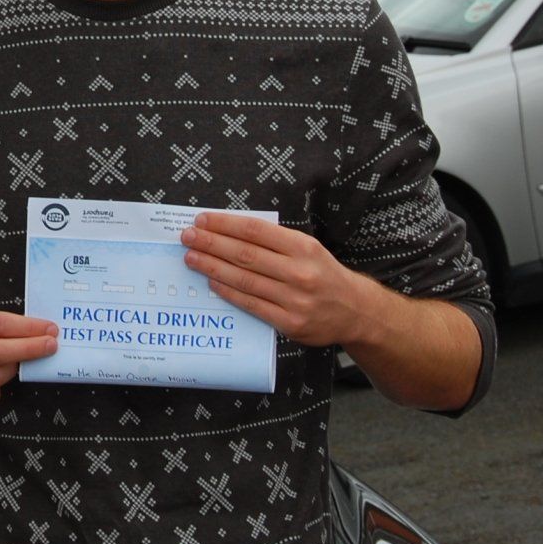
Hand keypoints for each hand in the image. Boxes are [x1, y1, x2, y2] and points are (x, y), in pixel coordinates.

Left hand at [181, 213, 372, 347]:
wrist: (354, 311)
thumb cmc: (323, 274)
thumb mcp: (308, 249)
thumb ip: (275, 241)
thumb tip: (230, 230)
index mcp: (303, 248)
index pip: (256, 231)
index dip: (225, 224)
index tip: (202, 220)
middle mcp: (300, 273)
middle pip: (245, 255)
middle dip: (212, 243)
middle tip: (188, 236)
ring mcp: (294, 300)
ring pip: (245, 280)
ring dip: (213, 267)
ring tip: (192, 257)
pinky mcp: (289, 323)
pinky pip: (251, 305)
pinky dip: (229, 292)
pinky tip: (212, 282)